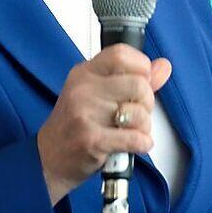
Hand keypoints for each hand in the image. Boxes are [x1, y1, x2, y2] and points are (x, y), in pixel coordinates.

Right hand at [36, 45, 172, 203]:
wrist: (47, 159)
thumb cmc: (74, 126)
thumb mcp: (99, 95)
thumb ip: (134, 79)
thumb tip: (164, 66)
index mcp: (85, 73)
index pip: (121, 54)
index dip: (141, 67)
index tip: (142, 81)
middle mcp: (83, 89)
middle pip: (138, 84)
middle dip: (147, 103)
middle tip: (137, 113)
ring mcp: (84, 113)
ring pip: (139, 113)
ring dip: (144, 127)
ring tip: (131, 131)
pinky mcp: (90, 139)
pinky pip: (133, 138)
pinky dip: (142, 144)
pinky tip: (135, 144)